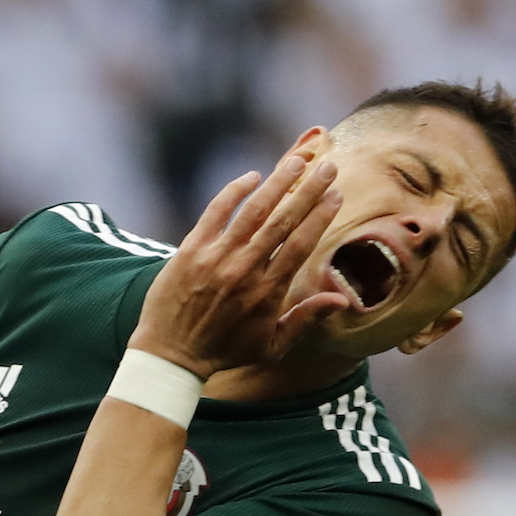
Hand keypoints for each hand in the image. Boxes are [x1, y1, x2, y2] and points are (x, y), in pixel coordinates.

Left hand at [130, 155, 347, 378]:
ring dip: (276, 183)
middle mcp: (245, 270)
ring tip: (296, 161)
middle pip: (283, 221)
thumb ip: (307, 319)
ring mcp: (216, 258)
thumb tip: (343, 299)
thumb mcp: (273, 345)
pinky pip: (215, 212)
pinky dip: (233, 192)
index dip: (321, 216)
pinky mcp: (190, 250)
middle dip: (308, 191)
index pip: (302, 244)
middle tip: (327, 167)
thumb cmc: (226, 351)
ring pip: (253, 211)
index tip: (336, 195)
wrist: (172, 354)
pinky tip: (251, 177)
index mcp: (269, 292)